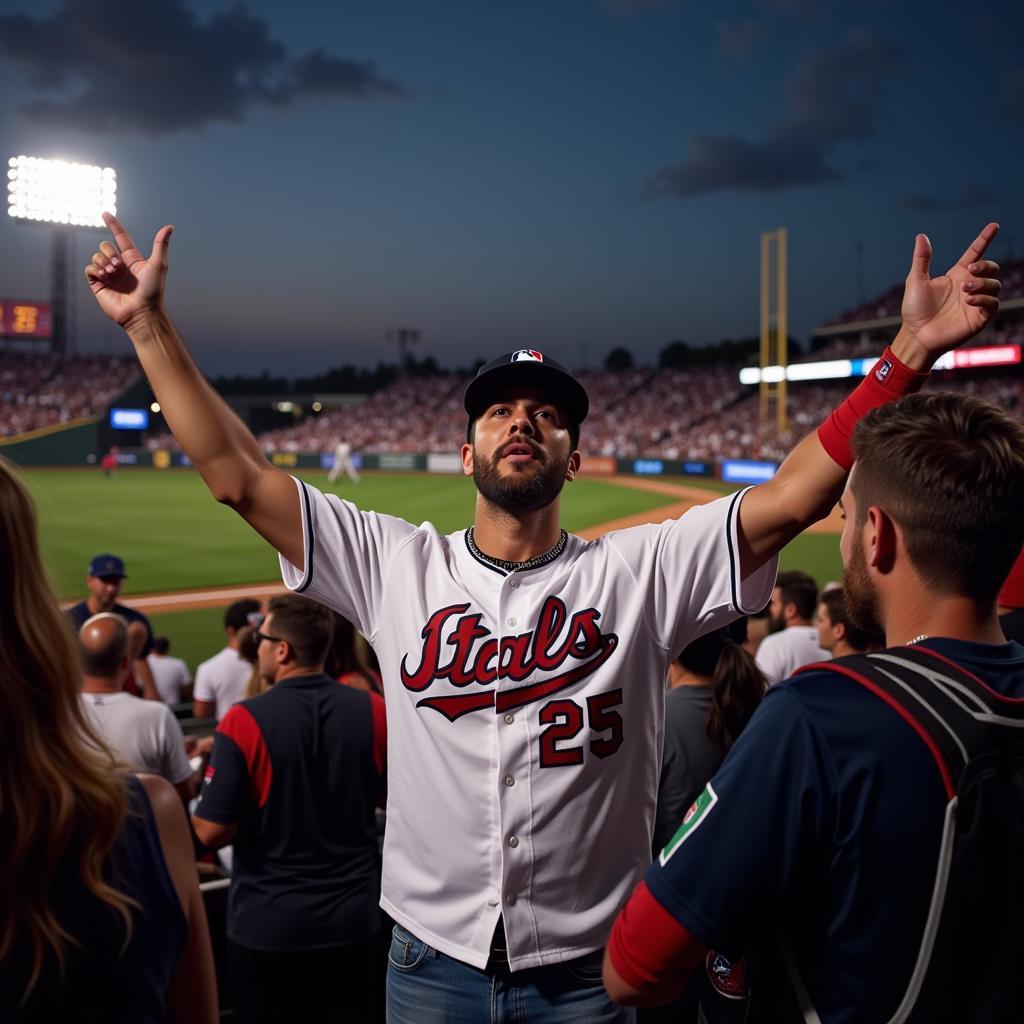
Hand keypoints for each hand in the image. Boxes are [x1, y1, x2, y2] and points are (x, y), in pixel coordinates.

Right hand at [84, 212, 173, 328]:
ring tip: (112, 273)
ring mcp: (108, 275)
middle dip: (109, 252)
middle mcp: (119, 266)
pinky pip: (89, 269)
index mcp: (132, 260)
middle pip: (105, 246)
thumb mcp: (158, 265)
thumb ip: (160, 245)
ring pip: (96, 256)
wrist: (142, 313)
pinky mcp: (99, 285)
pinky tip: (104, 277)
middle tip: (118, 266)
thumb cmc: (152, 291)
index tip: (105, 213)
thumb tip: (170, 227)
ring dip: (103, 262)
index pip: (121, 237)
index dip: (113, 225)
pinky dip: (95, 269)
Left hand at [897, 223, 1000, 366]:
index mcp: (957, 275)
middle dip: (986, 265)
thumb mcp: (916, 281)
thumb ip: (921, 259)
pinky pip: (993, 304)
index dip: (985, 239)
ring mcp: (976, 302)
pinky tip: (969, 299)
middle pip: (992, 268)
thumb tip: (920, 236)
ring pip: (995, 285)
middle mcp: (969, 286)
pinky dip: (984, 299)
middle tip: (970, 270)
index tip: (994, 226)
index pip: (976, 253)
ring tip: (964, 290)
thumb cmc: (915, 310)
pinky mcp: (980, 317)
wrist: (916, 335)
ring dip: (982, 283)